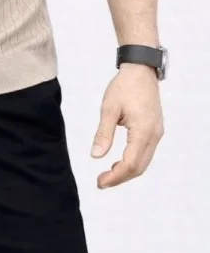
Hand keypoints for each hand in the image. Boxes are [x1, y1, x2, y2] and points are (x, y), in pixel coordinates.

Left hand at [90, 63, 163, 188]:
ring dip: (126, 171)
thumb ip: (103, 133)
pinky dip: (133, 161)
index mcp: (143, 131)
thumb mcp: (109, 108)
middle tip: (101, 182)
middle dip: (120, 178)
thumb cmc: (124, 86)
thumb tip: (95, 156)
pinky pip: (145, 153)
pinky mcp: (155, 130)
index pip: (130, 164)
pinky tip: (119, 161)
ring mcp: (157, 133)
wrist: (140, 70)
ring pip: (144, 162)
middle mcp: (154, 136)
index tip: (100, 182)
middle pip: (139, 167)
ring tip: (107, 174)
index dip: (115, 177)